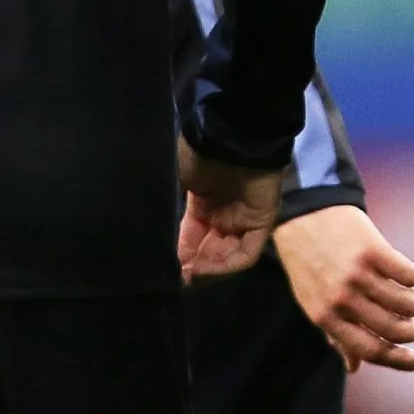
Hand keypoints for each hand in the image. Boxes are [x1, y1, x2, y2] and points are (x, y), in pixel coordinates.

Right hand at [177, 142, 284, 281]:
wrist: (230, 134)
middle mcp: (224, 216)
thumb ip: (168, 207)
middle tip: (174, 279)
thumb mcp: (177, 181)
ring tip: (186, 277)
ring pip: (226, 258)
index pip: (192, 240)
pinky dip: (224, 267)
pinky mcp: (261, 224)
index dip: (179, 256)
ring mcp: (244, 221)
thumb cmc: (200, 153)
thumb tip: (151, 232)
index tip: (163, 270)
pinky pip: (245, 255)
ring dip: (206, 272)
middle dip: (191, 268)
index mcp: (203, 205)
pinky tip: (201, 270)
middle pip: (209, 253)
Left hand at [272, 205, 413, 371]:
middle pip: (393, 329)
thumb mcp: (312, 300)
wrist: (302, 212)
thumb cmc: (307, 260)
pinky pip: (410, 274)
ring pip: (406, 303)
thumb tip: (354, 367)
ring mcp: (358, 275)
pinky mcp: (373, 250)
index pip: (369, 349)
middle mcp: (341, 299)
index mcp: (325, 317)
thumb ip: (335, 334)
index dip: (397, 360)